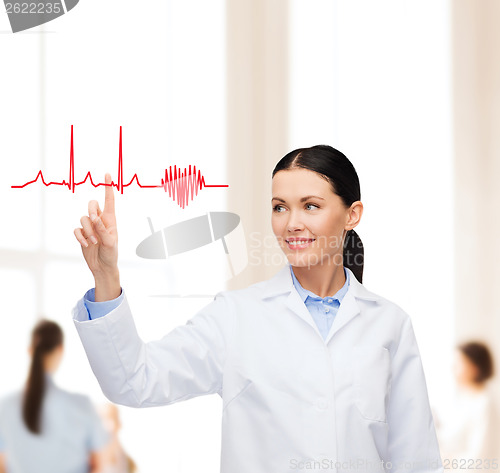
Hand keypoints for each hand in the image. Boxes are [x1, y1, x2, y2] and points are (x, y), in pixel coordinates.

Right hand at [74, 173, 120, 300]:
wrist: (103, 267)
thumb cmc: (111, 254)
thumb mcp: (110, 242)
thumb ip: (103, 230)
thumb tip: (94, 217)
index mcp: (111, 220)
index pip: (109, 201)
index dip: (108, 188)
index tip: (108, 174)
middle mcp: (100, 221)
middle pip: (92, 204)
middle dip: (91, 210)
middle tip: (94, 220)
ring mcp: (90, 227)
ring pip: (83, 218)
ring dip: (87, 230)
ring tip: (94, 242)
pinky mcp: (82, 234)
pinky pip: (76, 230)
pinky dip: (80, 236)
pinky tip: (85, 244)